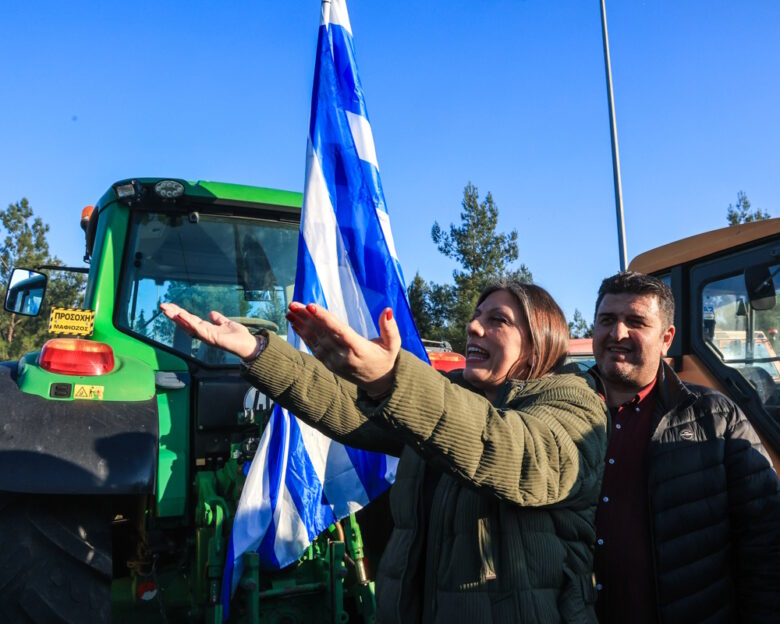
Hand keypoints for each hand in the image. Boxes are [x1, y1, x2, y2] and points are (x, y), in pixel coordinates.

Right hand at [159, 303, 257, 359]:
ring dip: (177, 317)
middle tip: (162, 306)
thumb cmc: (238, 336)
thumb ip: (218, 319)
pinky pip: (197, 329)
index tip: (170, 306)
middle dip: (173, 314)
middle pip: (185, 322)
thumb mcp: (226, 324)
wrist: (247, 344)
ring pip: (188, 325)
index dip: (179, 313)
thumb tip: (211, 313)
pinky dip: (189, 322)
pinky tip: (181, 316)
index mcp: (206, 328)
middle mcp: (203, 333)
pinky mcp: (211, 337)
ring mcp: (205, 335)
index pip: (190, 319)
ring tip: (166, 309)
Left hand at [286, 303, 400, 396]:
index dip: (324, 318)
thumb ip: (390, 328)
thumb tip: (387, 310)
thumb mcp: (393, 344)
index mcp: (359, 349)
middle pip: (323, 334)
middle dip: (307, 318)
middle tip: (293, 304)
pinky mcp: (329, 365)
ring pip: (316, 340)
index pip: (339, 331)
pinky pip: (314, 348)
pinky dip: (304, 335)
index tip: (311, 306)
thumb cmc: (386, 359)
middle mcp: (344, 356)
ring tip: (290, 311)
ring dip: (301, 325)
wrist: (379, 383)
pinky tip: (295, 324)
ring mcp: (334, 362)